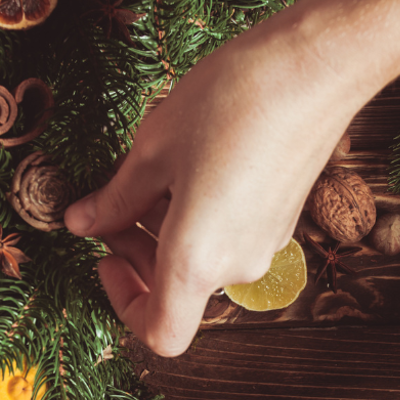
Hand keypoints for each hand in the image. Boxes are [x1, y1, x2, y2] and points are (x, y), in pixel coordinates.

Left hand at [65, 14, 364, 356]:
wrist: (316, 66)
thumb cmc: (231, 103)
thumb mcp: (152, 149)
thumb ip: (115, 199)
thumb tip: (82, 224)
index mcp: (197, 260)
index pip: (160, 333)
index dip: (124, 303)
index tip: (106, 255)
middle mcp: (237, 266)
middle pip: (177, 290)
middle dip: (136, 252)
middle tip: (111, 201)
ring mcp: (267, 244)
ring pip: (202, 261)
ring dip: (165, 231)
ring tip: (148, 170)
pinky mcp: (284, 218)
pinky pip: (229, 236)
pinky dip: (199, 216)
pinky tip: (189, 161)